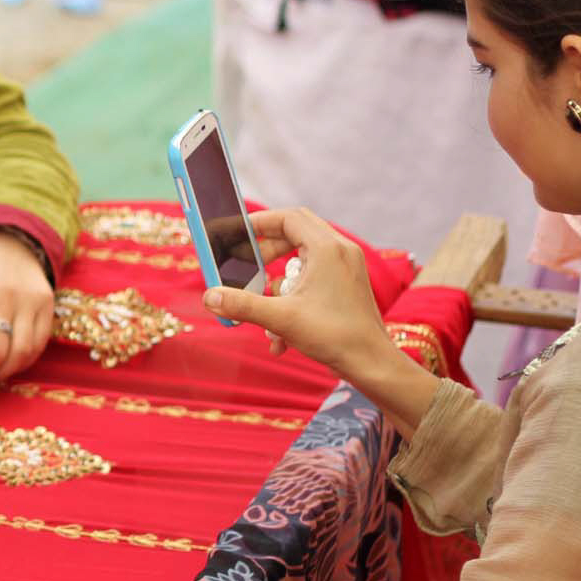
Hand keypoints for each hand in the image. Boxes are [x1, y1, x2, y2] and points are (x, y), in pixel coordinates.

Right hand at [200, 208, 392, 378]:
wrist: (371, 362)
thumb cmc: (335, 335)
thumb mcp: (281, 318)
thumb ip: (242, 304)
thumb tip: (209, 297)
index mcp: (327, 249)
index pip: (289, 218)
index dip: (259, 222)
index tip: (237, 232)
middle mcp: (340, 252)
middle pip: (294, 235)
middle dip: (265, 254)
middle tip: (246, 268)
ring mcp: (345, 268)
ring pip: (299, 263)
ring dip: (278, 288)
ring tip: (268, 316)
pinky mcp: (344, 285)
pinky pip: (311, 281)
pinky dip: (292, 300)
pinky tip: (281, 337)